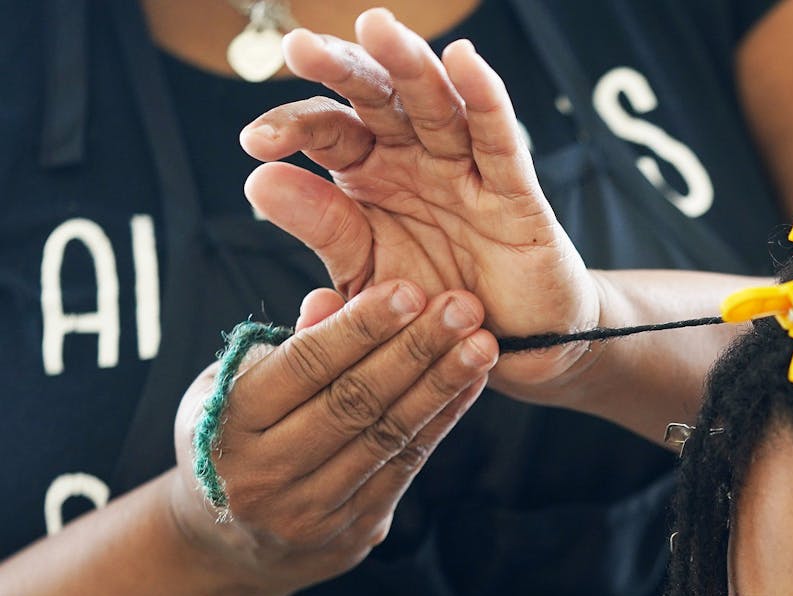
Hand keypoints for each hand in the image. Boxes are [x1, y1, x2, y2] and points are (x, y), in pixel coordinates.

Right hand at [167, 281, 496, 592]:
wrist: (230, 544)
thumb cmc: (236, 438)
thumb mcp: (234, 386)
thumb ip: (288, 345)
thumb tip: (331, 297)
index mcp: (228, 423)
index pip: (304, 366)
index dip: (361, 328)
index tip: (410, 290)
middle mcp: (265, 473)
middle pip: (355, 402)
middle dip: (416, 349)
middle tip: (464, 308)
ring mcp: (311, 511)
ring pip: (388, 436)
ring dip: (442, 385)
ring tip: (483, 345)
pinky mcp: (354, 531)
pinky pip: (406, 466)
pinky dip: (442, 421)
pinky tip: (471, 383)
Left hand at [240, 8, 600, 391]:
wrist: (502, 348)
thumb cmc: (430, 308)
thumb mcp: (365, 275)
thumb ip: (323, 230)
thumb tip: (259, 179)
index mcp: (370, 173)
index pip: (327, 129)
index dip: (291, 127)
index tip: (257, 144)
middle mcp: (415, 158)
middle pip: (376, 98)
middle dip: (341, 68)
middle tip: (301, 48)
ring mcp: (465, 170)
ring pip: (436, 106)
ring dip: (408, 65)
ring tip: (377, 29)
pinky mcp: (515, 193)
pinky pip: (498, 142)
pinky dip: (485, 100)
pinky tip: (464, 61)